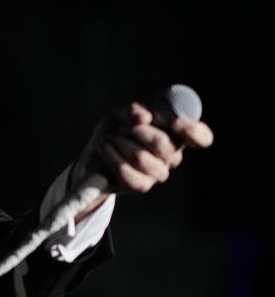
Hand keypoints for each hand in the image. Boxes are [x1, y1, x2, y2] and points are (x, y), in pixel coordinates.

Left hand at [72, 100, 213, 213]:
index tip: (175, 122)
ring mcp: (159, 172)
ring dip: (120, 143)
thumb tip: (145, 117)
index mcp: (175, 135)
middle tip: (121, 128)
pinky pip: (129, 174)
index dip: (192, 129)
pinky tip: (105, 148)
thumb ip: (133, 111)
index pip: (201, 136)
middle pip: (164, 144)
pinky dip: (112, 157)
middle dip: (136, 131)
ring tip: (109, 138)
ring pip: (141, 157)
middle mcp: (172, 155)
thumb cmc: (114, 132)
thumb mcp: (120, 115)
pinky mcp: (142, 185)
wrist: (94, 154)